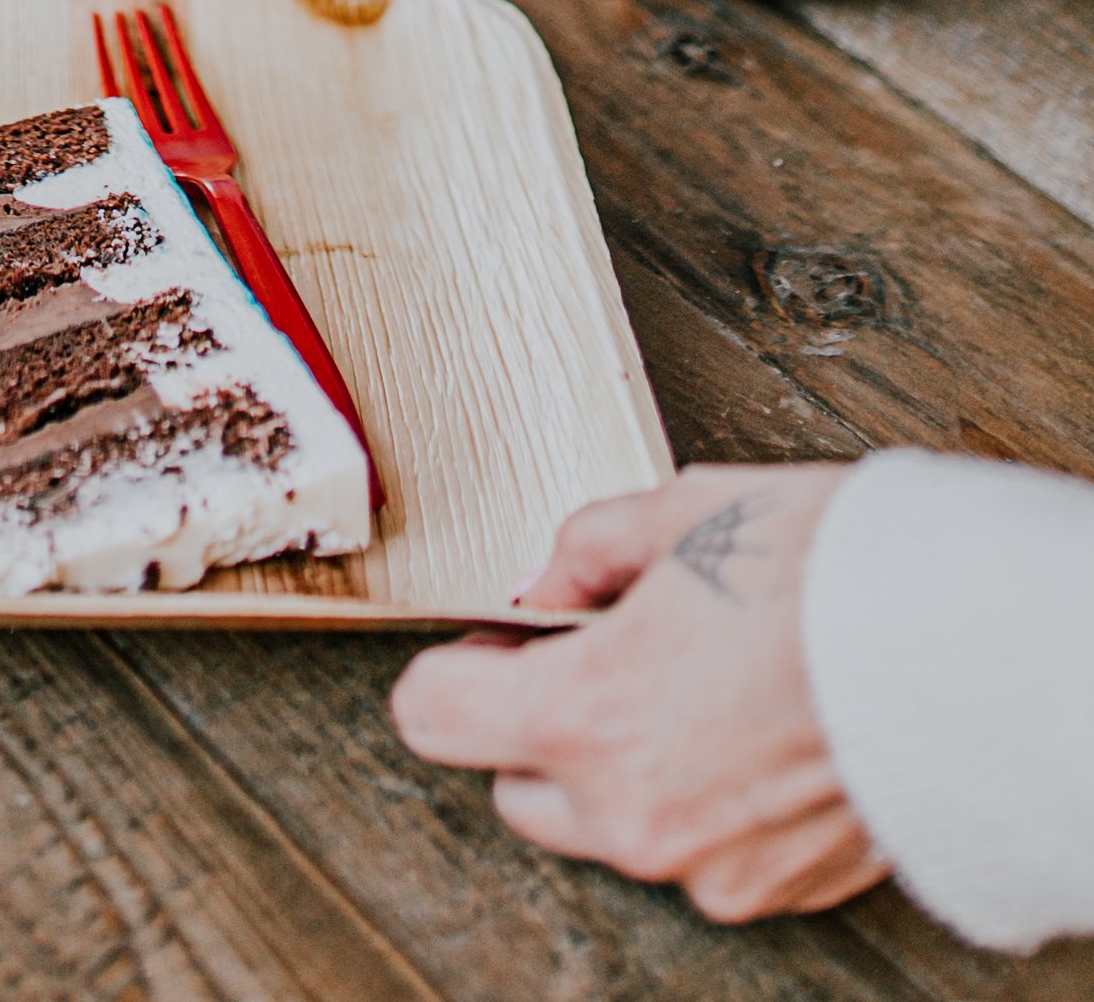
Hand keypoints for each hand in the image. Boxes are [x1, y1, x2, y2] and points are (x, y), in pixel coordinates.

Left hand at [389, 465, 887, 924]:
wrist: (968, 653)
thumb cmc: (834, 575)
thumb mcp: (687, 512)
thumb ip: (590, 547)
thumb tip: (551, 576)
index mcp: (586, 715)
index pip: (433, 714)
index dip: (456, 665)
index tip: (497, 639)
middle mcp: (631, 810)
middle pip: (515, 787)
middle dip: (538, 724)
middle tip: (599, 655)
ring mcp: (704, 863)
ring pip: (607, 826)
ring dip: (623, 768)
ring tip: (696, 687)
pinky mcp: (770, 888)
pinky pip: (696, 852)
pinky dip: (702, 802)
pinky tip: (750, 732)